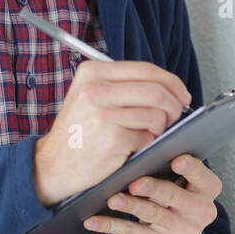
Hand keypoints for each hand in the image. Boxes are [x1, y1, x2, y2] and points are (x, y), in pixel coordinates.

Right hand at [33, 60, 191, 206]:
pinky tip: (134, 147)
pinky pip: (149, 137)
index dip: (171, 82)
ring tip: (148, 133)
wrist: (53, 164)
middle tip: (176, 116)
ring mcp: (104, 114)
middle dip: (174, 105)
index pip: (146, 69)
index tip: (181, 94)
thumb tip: (167, 87)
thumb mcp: (88, 95)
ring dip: (161, 128)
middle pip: (156, 91)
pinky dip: (148, 144)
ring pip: (157, 115)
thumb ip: (121, 85)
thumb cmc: (78, 131)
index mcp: (93, 72)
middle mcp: (96, 89)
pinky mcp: (113, 139)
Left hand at [83, 154, 221, 233]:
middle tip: (135, 182)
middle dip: (153, 188)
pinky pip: (132, 232)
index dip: (191, 169)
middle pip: (174, 196)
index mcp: (208, 191)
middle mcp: (200, 212)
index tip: (176, 160)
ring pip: (152, 214)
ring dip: (131, 205)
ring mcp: (181, 231)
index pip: (203, 177)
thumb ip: (173, 168)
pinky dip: (110, 225)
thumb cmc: (174, 200)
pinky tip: (93, 221)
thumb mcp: (182, 185)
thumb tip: (146, 144)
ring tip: (113, 199)